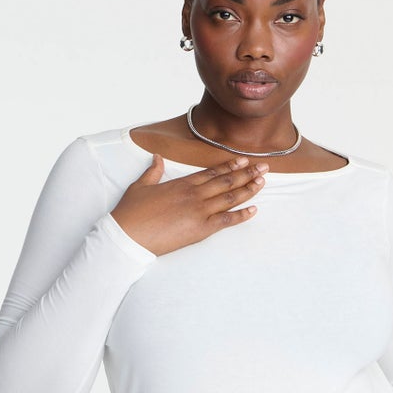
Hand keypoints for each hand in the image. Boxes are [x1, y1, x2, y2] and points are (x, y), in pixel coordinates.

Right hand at [110, 153, 267, 255]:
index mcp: (182, 183)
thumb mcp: (140, 186)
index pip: (212, 172)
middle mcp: (194, 195)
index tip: (243, 160)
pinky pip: (226, 220)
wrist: (128, 235)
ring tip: (263, 182)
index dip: (230, 165)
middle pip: (226, 181)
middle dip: (247, 173)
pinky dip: (242, 215)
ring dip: (248, 189)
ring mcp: (199, 211)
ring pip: (230, 198)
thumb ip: (152, 171)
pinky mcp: (200, 229)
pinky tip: (254, 209)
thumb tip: (157, 157)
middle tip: (264, 167)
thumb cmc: (131, 212)